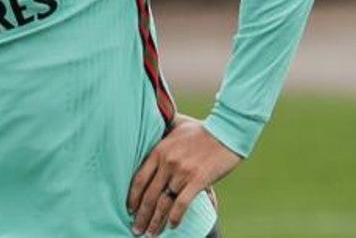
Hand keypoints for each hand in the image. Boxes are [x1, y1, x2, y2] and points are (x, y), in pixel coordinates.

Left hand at [127, 115, 239, 236]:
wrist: (226, 131)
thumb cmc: (201, 130)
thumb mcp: (175, 128)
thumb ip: (163, 135)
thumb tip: (154, 131)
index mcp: (159, 151)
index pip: (139, 179)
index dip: (132, 197)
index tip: (129, 210)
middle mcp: (167, 163)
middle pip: (149, 195)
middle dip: (141, 215)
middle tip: (136, 230)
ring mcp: (182, 172)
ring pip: (164, 202)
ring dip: (156, 221)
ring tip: (151, 234)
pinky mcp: (198, 180)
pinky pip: (182, 203)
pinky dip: (175, 216)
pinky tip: (171, 226)